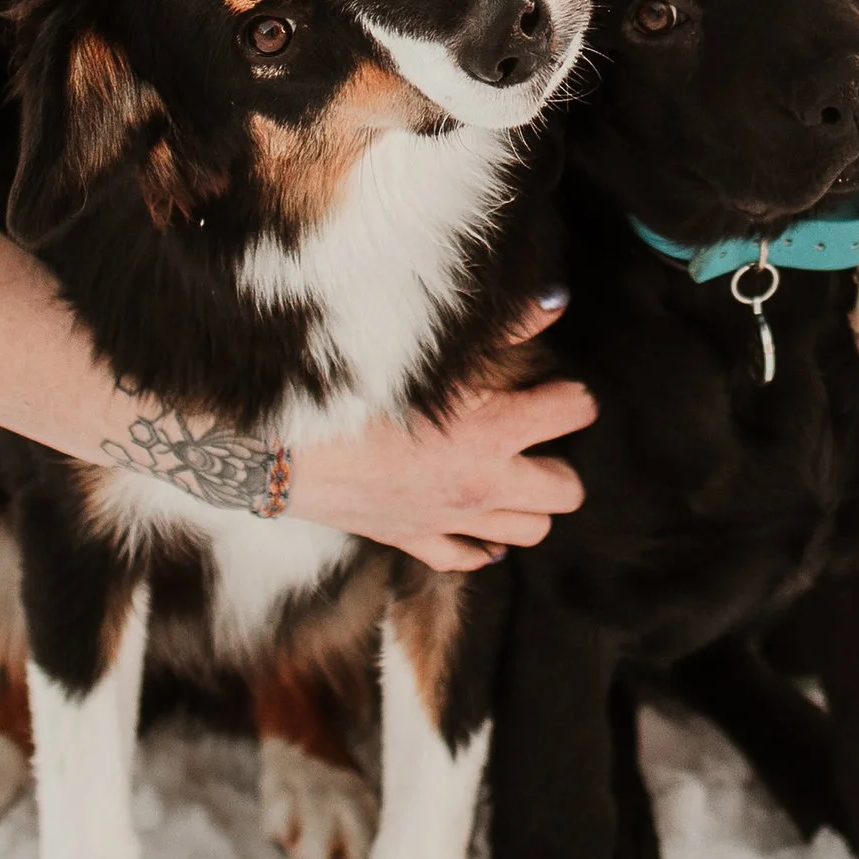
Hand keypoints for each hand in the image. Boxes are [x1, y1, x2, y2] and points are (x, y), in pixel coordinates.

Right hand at [287, 296, 590, 571]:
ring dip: (528, 503)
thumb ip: (506, 326)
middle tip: (533, 436)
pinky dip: (481, 542)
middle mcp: (485, 485)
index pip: (576, 412)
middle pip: (567, 491)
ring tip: (510, 473)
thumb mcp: (436, 356)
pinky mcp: (416, 541)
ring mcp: (452, 520)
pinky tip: (473, 518)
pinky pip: (470, 558)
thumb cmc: (355, 394)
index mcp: (496, 433)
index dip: (570, 394)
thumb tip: (557, 299)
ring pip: (531, 531)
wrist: (283, 450)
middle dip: (559, 461)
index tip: (549, 385)